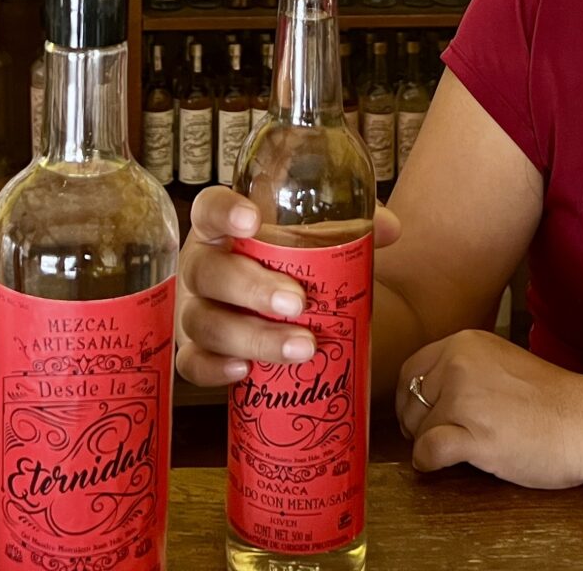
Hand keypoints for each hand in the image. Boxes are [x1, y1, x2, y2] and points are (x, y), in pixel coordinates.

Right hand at [176, 186, 401, 386]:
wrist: (274, 313)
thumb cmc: (288, 268)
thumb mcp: (313, 242)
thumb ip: (348, 228)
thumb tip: (388, 229)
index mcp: (223, 230)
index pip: (208, 209)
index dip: (224, 212)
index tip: (252, 219)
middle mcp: (201, 267)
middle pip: (208, 271)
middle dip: (252, 287)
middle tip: (297, 302)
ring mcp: (194, 311)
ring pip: (206, 323)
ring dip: (253, 337)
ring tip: (302, 346)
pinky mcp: (194, 352)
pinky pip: (194, 364)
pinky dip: (216, 370)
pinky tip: (246, 372)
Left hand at [396, 328, 582, 489]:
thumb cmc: (552, 400)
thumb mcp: (500, 364)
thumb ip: (464, 370)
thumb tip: (426, 394)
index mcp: (465, 343)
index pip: (412, 368)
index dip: (410, 397)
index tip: (417, 414)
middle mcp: (459, 364)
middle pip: (411, 399)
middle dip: (416, 423)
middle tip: (432, 438)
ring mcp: (465, 398)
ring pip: (419, 427)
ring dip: (428, 443)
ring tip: (456, 449)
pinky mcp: (474, 435)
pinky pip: (428, 450)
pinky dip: (428, 462)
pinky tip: (440, 465)